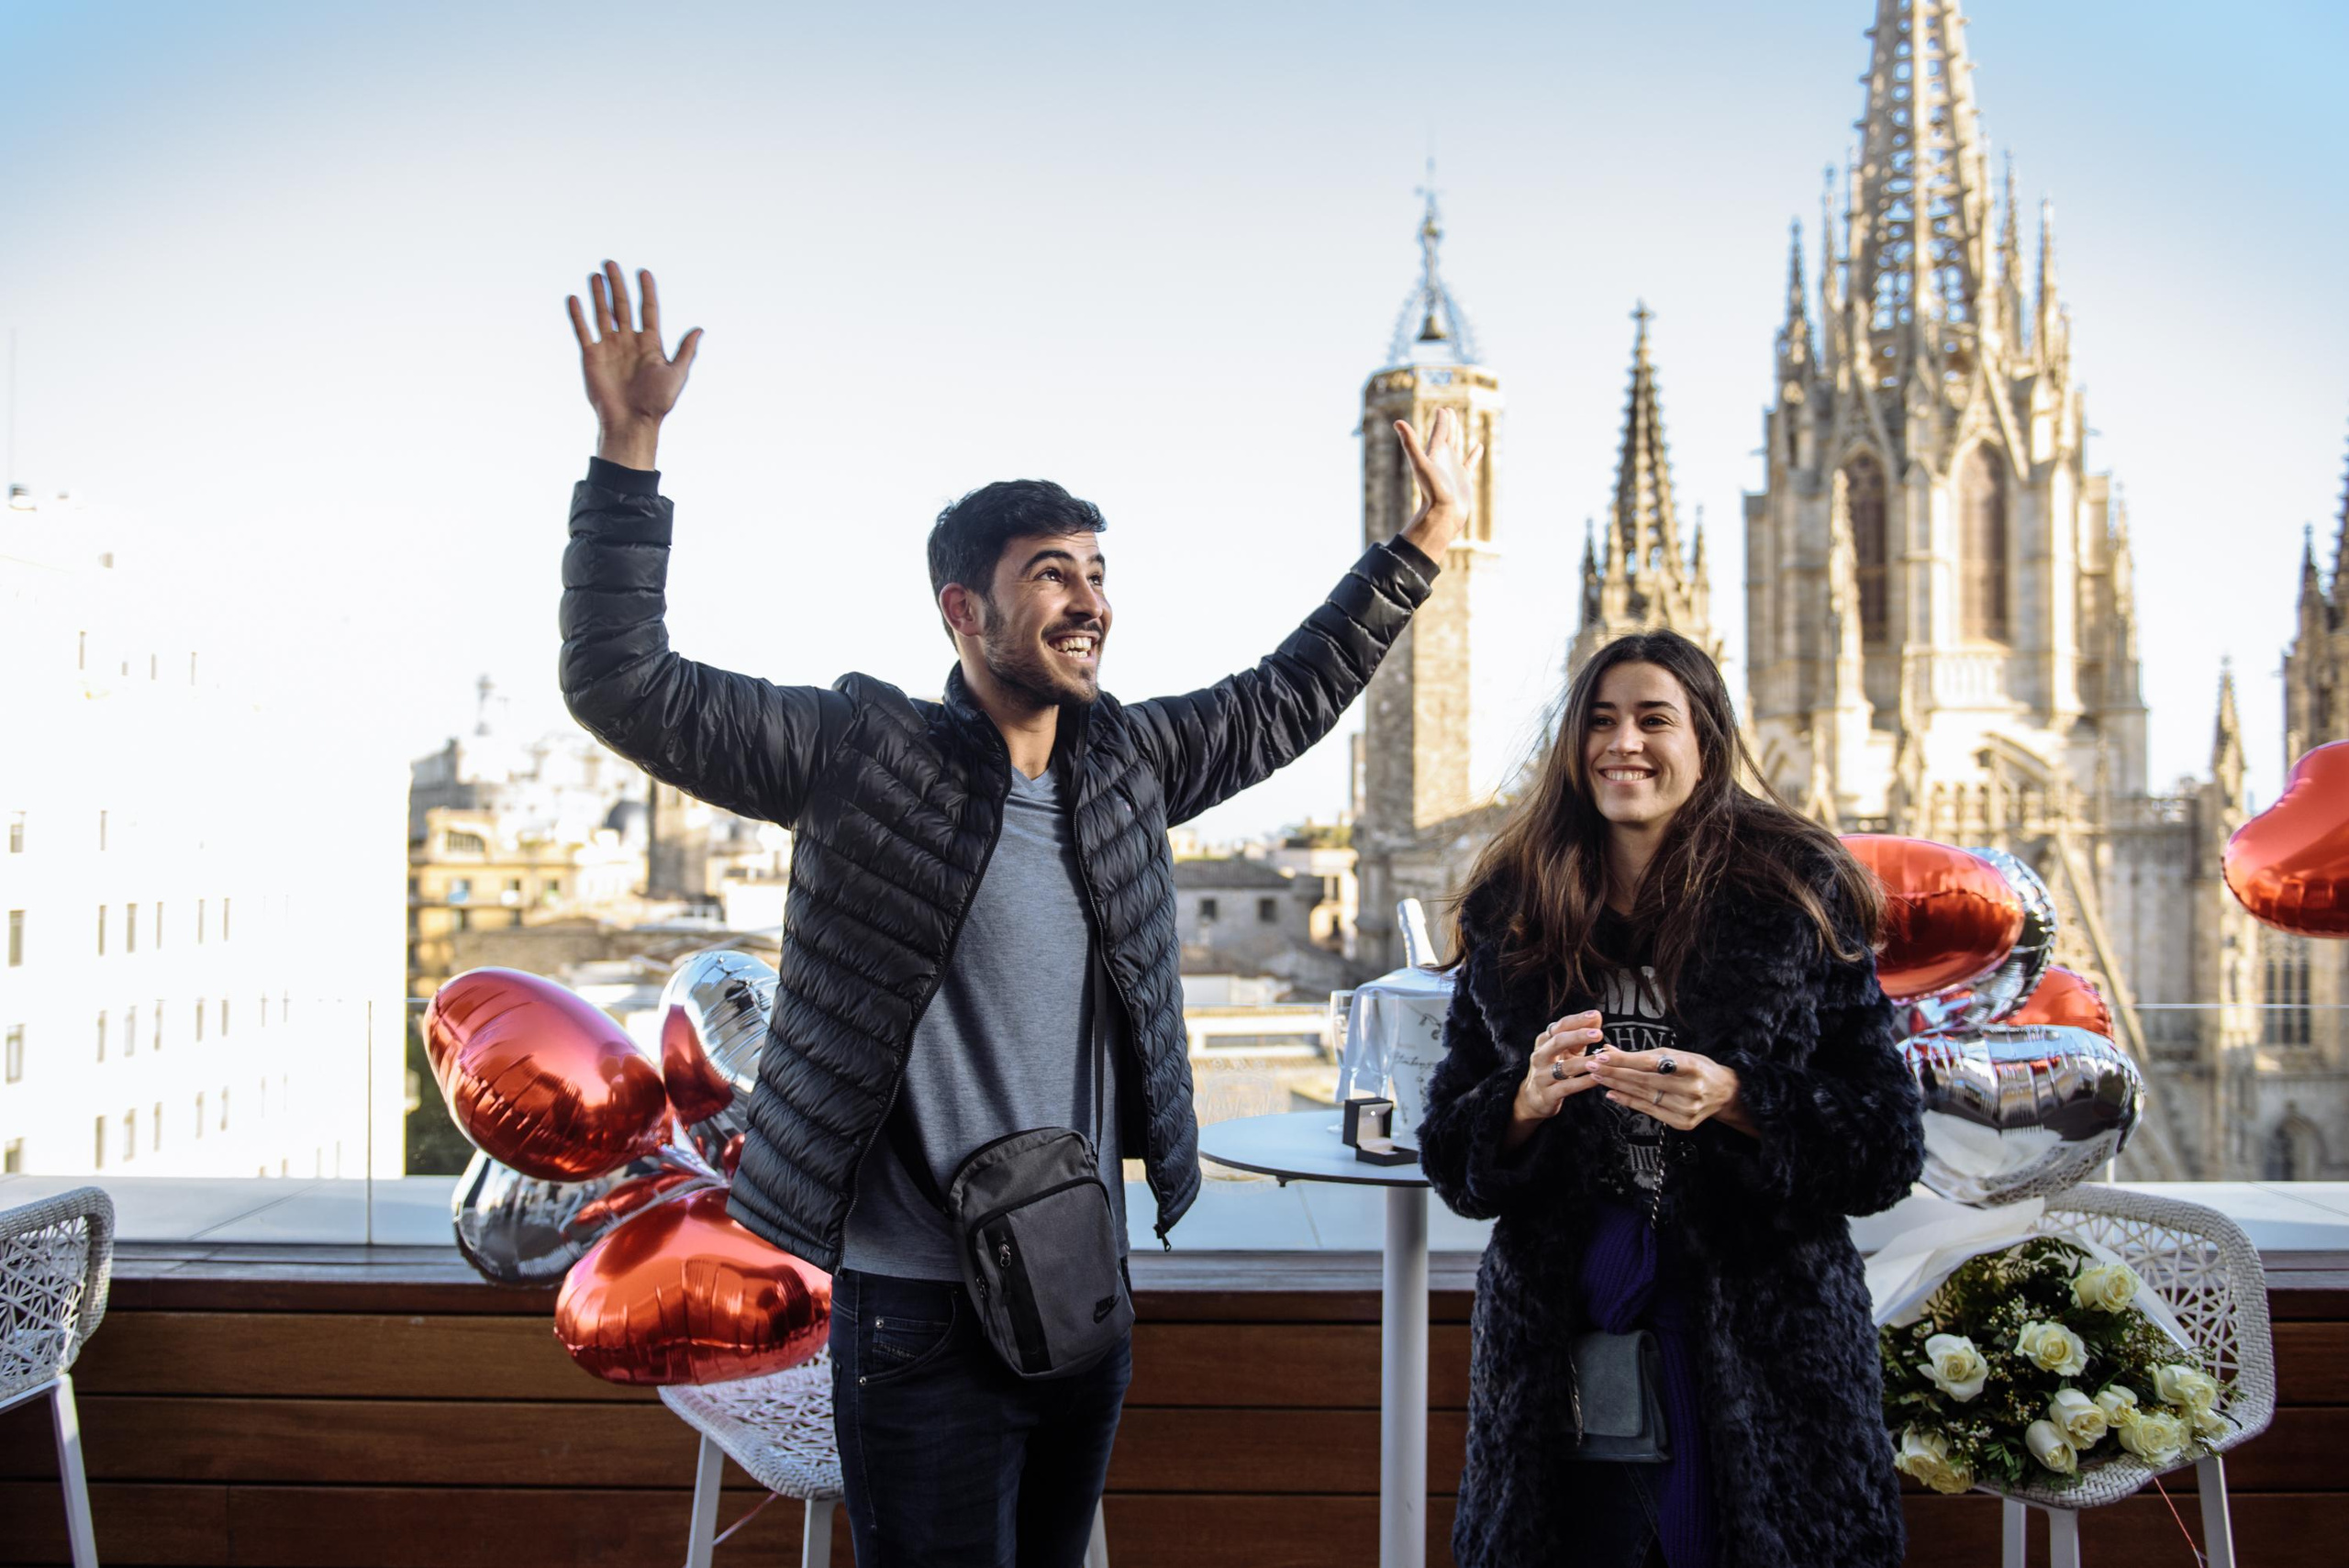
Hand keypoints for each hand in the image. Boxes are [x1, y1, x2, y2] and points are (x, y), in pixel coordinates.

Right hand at [567, 260, 701, 469]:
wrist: (632, 421)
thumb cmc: (657, 402)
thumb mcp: (677, 374)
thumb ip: (686, 350)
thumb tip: (699, 329)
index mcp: (650, 344)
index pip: (648, 310)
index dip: (646, 291)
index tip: (643, 272)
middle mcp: (628, 342)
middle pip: (623, 306)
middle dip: (617, 285)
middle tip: (610, 263)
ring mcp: (609, 347)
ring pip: (602, 314)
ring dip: (598, 294)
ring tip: (595, 274)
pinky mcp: (591, 356)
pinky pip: (583, 330)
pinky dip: (577, 315)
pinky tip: (574, 298)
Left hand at [1392, 405, 1484, 558]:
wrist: (1443, 514)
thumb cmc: (1432, 491)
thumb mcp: (1421, 463)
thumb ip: (1410, 442)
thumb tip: (1397, 422)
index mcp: (1434, 454)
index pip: (1438, 432)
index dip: (1441, 420)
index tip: (1442, 409)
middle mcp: (1443, 460)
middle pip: (1446, 437)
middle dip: (1448, 423)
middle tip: (1449, 410)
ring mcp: (1453, 469)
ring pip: (1456, 447)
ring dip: (1458, 435)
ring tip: (1459, 425)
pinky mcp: (1464, 478)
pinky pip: (1470, 462)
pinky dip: (1474, 454)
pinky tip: (1478, 446)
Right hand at [1503, 1010, 1606, 1152]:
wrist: (1535, 1097)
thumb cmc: (1555, 1067)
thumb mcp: (1566, 1050)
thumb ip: (1581, 1035)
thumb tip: (1597, 1016)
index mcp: (1544, 1041)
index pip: (1560, 1026)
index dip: (1577, 1020)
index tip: (1595, 1015)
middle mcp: (1540, 1056)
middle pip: (1557, 1042)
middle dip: (1578, 1036)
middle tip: (1598, 1033)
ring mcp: (1542, 1076)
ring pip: (1564, 1067)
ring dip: (1585, 1062)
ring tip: (1601, 1058)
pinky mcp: (1548, 1094)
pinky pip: (1567, 1087)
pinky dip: (1583, 1082)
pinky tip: (1597, 1079)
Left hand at [1587, 1046, 1753, 1136]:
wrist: (1723, 1092)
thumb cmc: (1696, 1068)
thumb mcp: (1674, 1054)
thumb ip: (1643, 1055)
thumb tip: (1610, 1051)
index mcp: (1692, 1067)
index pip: (1651, 1063)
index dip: (1625, 1060)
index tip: (1603, 1056)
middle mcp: (1691, 1090)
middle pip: (1645, 1081)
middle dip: (1615, 1073)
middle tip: (1592, 1065)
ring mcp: (1687, 1109)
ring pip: (1644, 1097)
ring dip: (1617, 1086)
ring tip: (1598, 1077)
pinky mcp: (1682, 1123)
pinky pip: (1649, 1111)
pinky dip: (1628, 1102)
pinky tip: (1612, 1094)